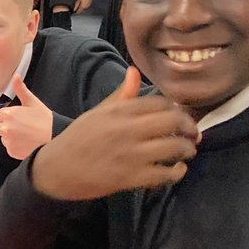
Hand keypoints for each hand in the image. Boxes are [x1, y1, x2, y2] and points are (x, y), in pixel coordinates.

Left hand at [0, 75, 52, 159]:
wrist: (55, 137)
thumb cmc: (45, 120)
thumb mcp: (32, 101)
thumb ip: (20, 89)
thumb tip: (15, 76)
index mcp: (9, 114)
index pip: (0, 115)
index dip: (9, 116)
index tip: (19, 118)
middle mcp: (6, 128)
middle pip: (1, 127)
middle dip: (10, 126)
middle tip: (25, 126)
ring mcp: (8, 141)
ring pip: (5, 138)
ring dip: (12, 137)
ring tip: (27, 135)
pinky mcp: (12, 152)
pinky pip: (10, 148)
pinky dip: (16, 147)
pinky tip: (27, 142)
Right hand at [30, 67, 199, 200]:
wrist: (55, 170)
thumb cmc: (78, 140)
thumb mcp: (97, 113)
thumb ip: (121, 95)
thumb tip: (134, 71)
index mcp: (119, 111)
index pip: (161, 102)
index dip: (177, 108)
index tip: (180, 116)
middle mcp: (127, 129)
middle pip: (173, 121)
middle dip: (189, 128)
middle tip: (192, 134)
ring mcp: (130, 154)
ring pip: (174, 148)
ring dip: (187, 150)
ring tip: (187, 152)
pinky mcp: (131, 177)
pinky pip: (165, 174)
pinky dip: (177, 172)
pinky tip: (177, 170)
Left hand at [73, 0, 97, 13]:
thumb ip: (76, 5)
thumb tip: (74, 9)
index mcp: (83, 7)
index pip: (78, 12)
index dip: (75, 12)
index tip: (74, 10)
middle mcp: (86, 7)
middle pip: (81, 11)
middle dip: (78, 9)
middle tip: (76, 5)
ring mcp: (88, 6)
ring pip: (83, 8)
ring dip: (81, 7)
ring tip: (80, 2)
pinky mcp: (89, 4)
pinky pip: (85, 6)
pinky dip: (83, 5)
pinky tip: (83, 1)